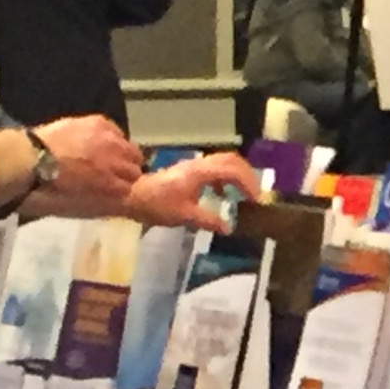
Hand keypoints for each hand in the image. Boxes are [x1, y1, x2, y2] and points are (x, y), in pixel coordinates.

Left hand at [25, 114, 144, 217]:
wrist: (28, 162)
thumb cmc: (51, 194)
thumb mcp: (84, 209)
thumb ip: (110, 203)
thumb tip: (121, 200)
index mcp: (120, 192)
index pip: (139, 189)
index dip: (127, 188)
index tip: (117, 190)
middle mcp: (124, 166)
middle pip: (137, 167)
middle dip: (125, 170)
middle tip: (105, 173)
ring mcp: (114, 143)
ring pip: (129, 148)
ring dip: (119, 152)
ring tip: (99, 155)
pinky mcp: (101, 124)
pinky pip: (116, 131)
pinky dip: (109, 136)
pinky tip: (92, 140)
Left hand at [129, 151, 259, 232]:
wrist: (134, 196)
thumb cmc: (158, 206)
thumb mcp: (184, 216)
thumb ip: (208, 221)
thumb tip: (228, 228)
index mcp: (200, 173)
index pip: (232, 171)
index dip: (248, 183)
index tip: (254, 200)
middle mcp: (199, 165)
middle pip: (231, 160)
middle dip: (247, 175)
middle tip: (255, 194)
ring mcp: (194, 166)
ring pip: (223, 161)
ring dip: (237, 174)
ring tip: (244, 192)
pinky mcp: (189, 171)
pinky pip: (214, 168)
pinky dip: (225, 178)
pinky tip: (222, 194)